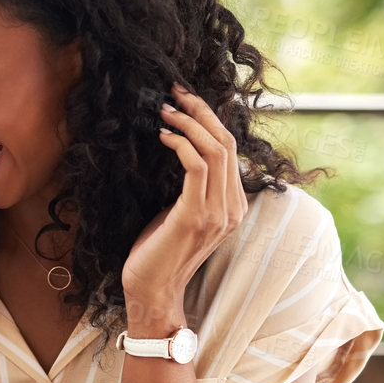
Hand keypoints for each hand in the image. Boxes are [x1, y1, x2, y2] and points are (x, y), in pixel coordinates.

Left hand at [123, 83, 246, 333]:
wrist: (150, 291)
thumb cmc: (156, 252)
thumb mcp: (178, 211)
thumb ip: (189, 188)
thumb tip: (181, 153)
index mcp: (233, 206)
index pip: (230, 150)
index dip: (210, 119)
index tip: (185, 100)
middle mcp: (232, 208)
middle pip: (227, 142)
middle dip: (202, 111)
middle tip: (176, 92)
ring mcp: (218, 213)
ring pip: (216, 150)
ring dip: (189, 123)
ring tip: (165, 109)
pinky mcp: (196, 215)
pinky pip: (198, 166)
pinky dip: (181, 144)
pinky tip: (163, 136)